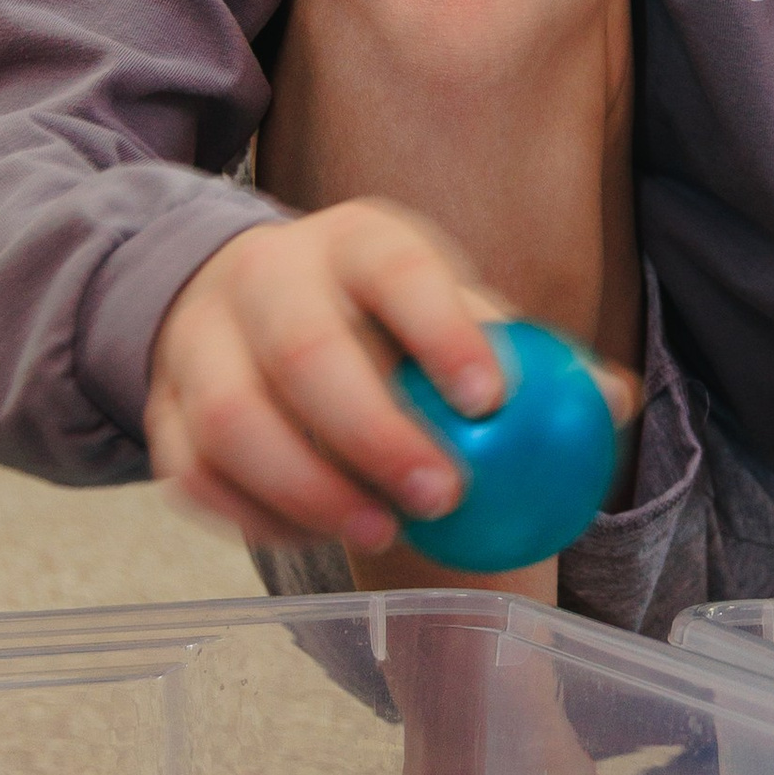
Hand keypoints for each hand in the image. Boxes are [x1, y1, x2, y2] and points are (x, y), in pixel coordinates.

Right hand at [144, 199, 634, 566]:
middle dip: (373, 431)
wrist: (259, 313)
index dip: (440, 328)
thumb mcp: (453, 316)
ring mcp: (201, 339)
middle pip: (304, 348)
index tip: (490, 400)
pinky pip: (191, 472)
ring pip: (230, 417)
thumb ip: (530, 361)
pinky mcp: (163, 408)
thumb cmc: (389, 327)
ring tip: (379, 530)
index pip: (397, 267)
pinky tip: (311, 534)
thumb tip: (611, 401)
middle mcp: (268, 274)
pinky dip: (251, 514)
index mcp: (358, 239)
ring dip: (307, 485)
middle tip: (443, 497)